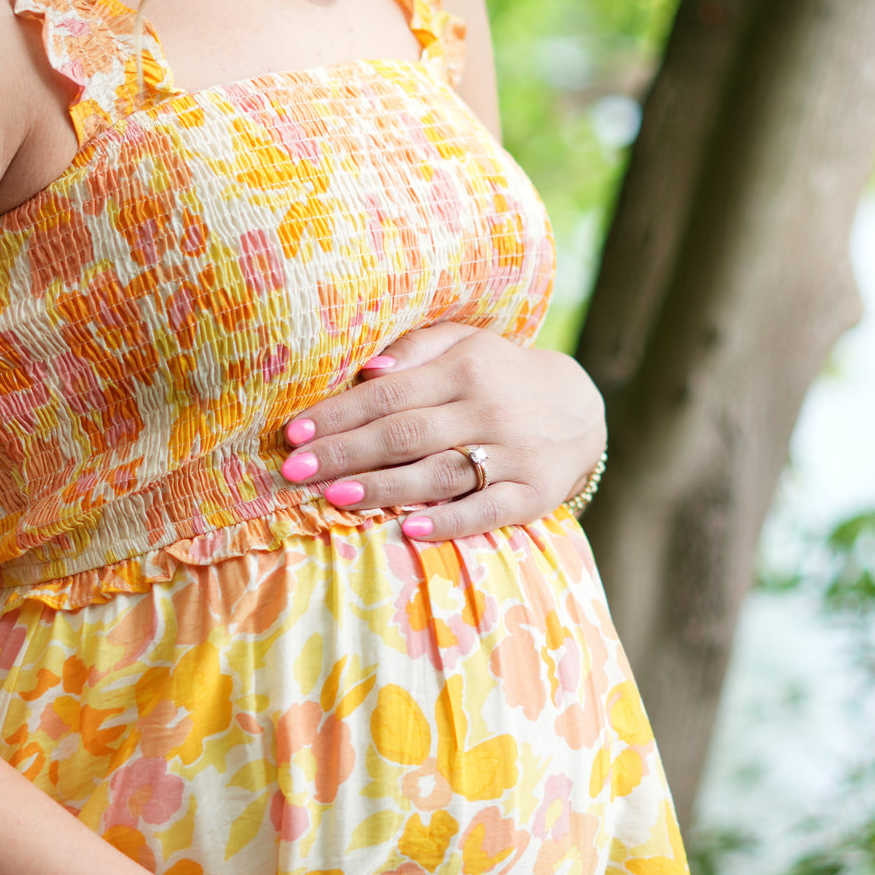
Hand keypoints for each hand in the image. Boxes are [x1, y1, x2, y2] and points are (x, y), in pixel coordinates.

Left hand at [279, 323, 605, 539]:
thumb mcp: (466, 345)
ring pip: (439, 473)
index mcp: (465, 368)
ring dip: (384, 487)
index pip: (390, 394)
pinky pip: (487, 510)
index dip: (340, 414)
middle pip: (406, 434)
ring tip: (334, 496)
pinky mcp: (532, 494)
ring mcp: (512, 455)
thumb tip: (366, 370)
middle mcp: (487, 410)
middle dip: (346, 452)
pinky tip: (409, 529)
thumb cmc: (500, 377)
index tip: (294, 433)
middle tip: (294, 471)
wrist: (581, 411)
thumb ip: (416, 350)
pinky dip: (449, 521)